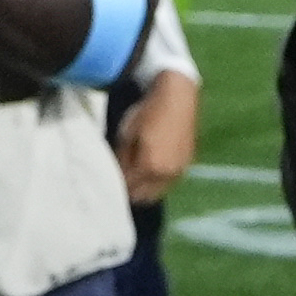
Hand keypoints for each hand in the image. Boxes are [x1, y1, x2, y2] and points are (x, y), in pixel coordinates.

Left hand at [112, 69, 197, 205]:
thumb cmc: (147, 113)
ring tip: (135, 176)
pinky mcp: (186, 165)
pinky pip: (168, 183)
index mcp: (149, 167)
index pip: (127, 188)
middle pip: (142, 197)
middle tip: (121, 179)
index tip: (109, 180)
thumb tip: (116, 174)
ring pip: (156, 193)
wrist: (177, 98)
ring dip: (144, 189)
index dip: (116, 185)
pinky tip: (151, 170)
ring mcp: (178, 171)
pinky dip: (157, 182)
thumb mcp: (126, 134)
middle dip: (130, 191)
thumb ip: (121, 159)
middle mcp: (165, 175)